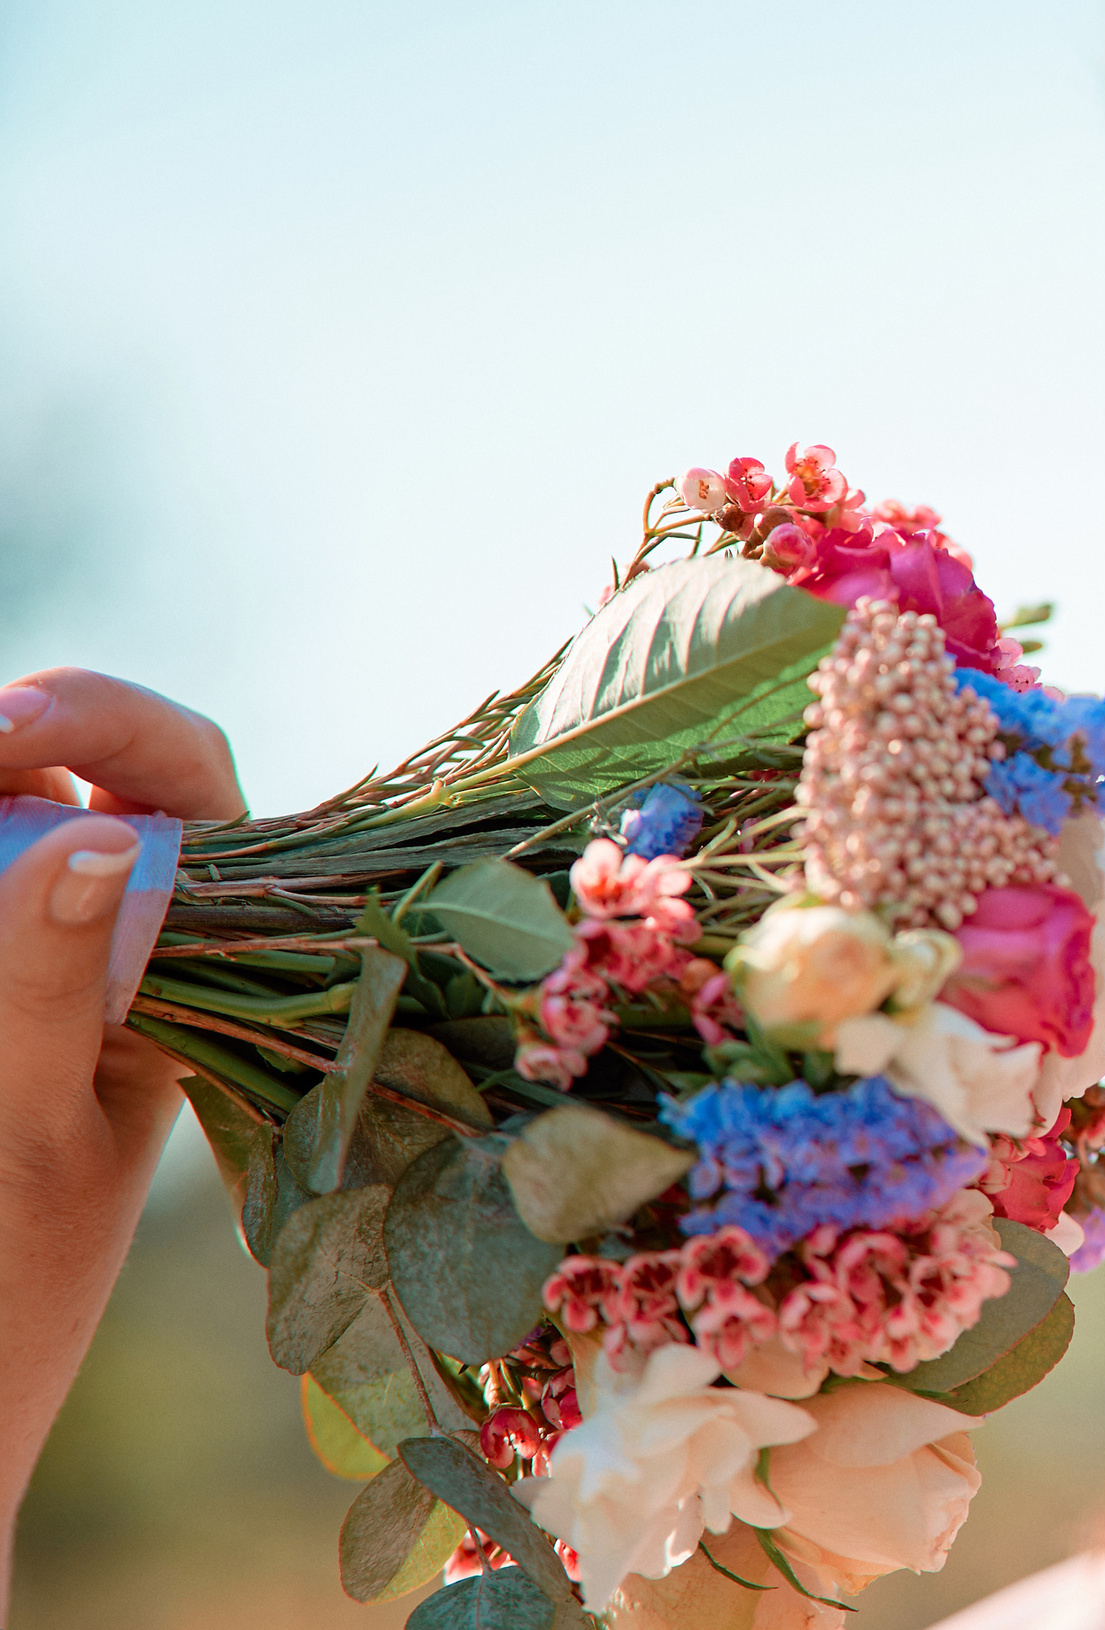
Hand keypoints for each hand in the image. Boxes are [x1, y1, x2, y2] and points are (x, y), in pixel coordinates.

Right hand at [0, 669, 243, 1593]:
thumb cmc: (3, 1279)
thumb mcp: (30, 1131)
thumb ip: (44, 987)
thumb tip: (92, 834)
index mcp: (191, 950)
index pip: (181, 774)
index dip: (105, 720)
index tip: (12, 723)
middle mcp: (107, 926)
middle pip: (49, 765)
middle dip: (0, 748)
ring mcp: (24, 943)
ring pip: (1, 820)